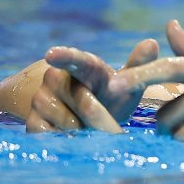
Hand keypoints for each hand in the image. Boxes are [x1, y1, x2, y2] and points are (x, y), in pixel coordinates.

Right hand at [26, 38, 158, 132]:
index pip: (75, 59)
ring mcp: (41, 99)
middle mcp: (57, 78)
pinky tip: (76, 137)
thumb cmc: (112, 97)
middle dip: (99, 116)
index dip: (65, 57)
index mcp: (84, 67)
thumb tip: (151, 42)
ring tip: (92, 128)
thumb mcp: (127, 83)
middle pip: (80, 100)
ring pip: (66, 120)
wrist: (88, 119)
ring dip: (84, 130)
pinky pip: (50, 134)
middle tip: (114, 130)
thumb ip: (138, 65)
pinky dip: (66, 140)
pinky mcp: (32, 120)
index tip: (52, 54)